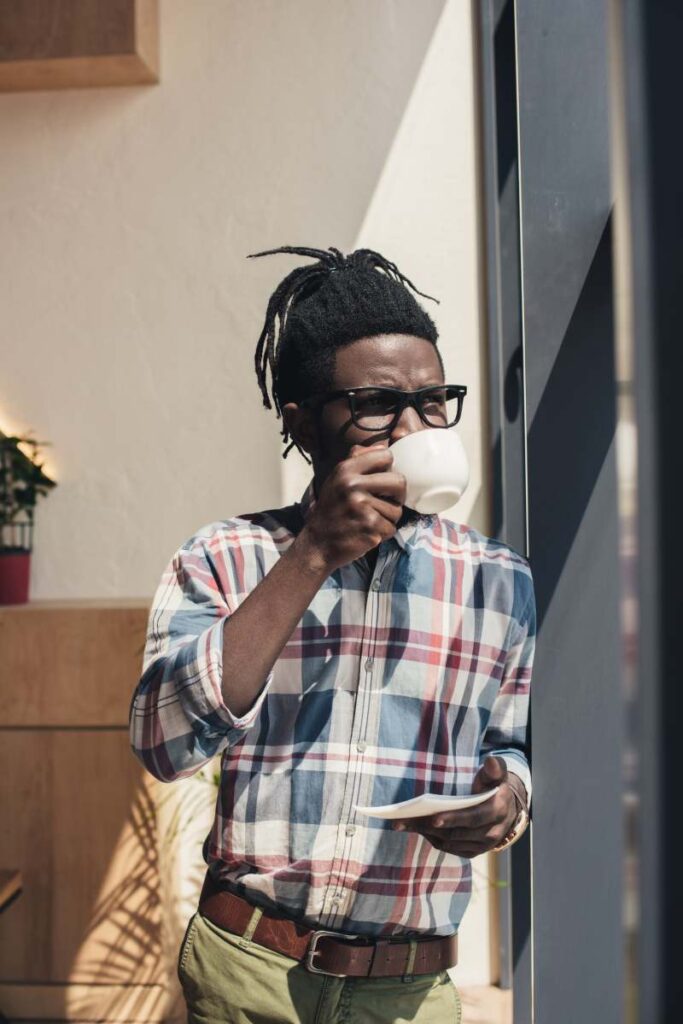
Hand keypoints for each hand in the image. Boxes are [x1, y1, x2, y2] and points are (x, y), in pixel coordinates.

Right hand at [298, 442, 406, 572]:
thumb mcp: (337, 479)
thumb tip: (384, 445)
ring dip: (388, 519)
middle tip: (386, 503)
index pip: (386, 456)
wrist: (317, 544)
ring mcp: (361, 506)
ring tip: (369, 521)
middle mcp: (352, 485)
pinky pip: (391, 528)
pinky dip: (382, 534)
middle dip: (397, 496)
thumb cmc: (332, 510)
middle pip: (399, 482)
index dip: (388, 470)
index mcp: (346, 469)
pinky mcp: (369, 527)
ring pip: (397, 510)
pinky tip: (367, 533)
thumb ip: (358, 459)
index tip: (380, 482)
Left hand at [390, 756, 521, 857]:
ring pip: (450, 843)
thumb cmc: (494, 786)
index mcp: (497, 812)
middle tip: (404, 820)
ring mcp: (482, 846)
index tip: (432, 818)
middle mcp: (491, 834)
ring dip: (426, 834)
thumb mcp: (497, 774)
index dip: (453, 819)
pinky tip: (418, 828)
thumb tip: (491, 760)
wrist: (506, 809)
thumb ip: (495, 768)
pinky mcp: (473, 852)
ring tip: (404, 823)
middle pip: (456, 833)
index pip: (472, 818)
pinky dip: (433, 839)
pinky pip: (450, 849)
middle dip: (429, 827)